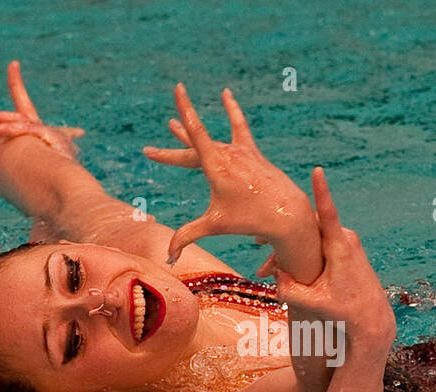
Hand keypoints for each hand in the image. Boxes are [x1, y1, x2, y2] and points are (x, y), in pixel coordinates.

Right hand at [144, 84, 313, 264]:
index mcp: (216, 166)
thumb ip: (187, 237)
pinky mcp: (252, 152)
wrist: (285, 214)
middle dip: (171, 151)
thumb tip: (167, 258)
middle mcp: (228, 153)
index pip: (196, 133)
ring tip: (173, 125)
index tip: (179, 88)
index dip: (185, 110)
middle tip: (150, 150)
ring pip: (211, 139)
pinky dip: (232, 110)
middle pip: (193, 147)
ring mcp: (241, 151)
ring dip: (191, 134)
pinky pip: (239, 127)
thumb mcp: (214, 226)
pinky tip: (226, 94)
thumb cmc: (250, 220)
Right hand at [264, 168, 395, 350]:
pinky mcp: (343, 247)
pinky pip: (317, 242)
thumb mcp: (316, 304)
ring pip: (310, 236)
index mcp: (340, 247)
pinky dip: (300, 251)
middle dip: (283, 235)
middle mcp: (345, 239)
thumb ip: (293, 292)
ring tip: (266, 269)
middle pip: (308, 227)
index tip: (317, 171)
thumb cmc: (346, 310)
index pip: (328, 213)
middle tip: (258, 245)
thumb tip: (276, 277)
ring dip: (289, 247)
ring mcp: (345, 242)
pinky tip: (282, 268)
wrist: (370, 316)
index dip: (322, 191)